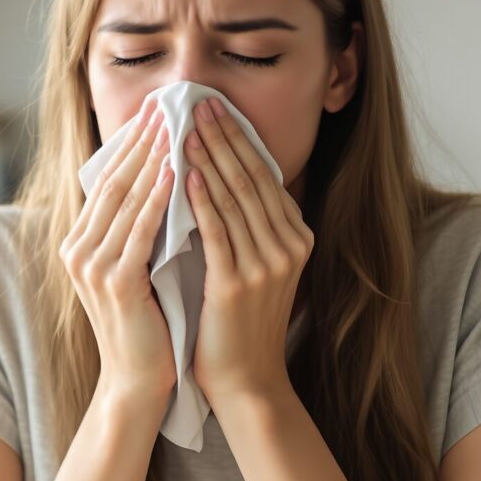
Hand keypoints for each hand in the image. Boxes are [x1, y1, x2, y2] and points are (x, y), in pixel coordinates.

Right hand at [61, 97, 176, 416]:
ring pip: (126, 200)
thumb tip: (164, 180)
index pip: (108, 182)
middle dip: (142, 141)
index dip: (132, 145)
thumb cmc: (149, 325)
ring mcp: (92, 266)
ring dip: (153, 159)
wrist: (139, 382)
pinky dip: (158, 198)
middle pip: (113, 182)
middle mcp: (78, 250)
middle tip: (166, 104)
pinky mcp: (115, 283)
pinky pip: (140, 230)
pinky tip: (177, 171)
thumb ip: (139, 230)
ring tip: (176, 126)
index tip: (156, 112)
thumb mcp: (137, 269)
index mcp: (81, 244)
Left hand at [181, 96, 312, 411]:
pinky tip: (186, 172)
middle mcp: (288, 246)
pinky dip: (202, 198)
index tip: (214, 107)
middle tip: (198, 100)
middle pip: (251, 178)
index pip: (264, 176)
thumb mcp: (256, 266)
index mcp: (296, 238)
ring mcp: (267, 265)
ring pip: (234, 197)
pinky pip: (218, 230)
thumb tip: (221, 176)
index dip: (238, 138)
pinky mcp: (238, 283)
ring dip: (208, 156)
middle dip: (223, 135)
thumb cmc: (240, 323)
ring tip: (185, 125)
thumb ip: (248, 226)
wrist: (246, 380)